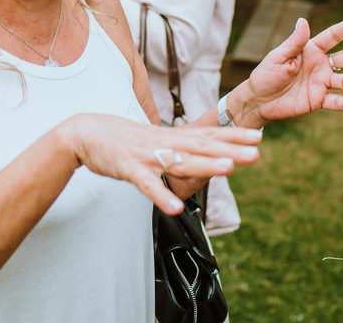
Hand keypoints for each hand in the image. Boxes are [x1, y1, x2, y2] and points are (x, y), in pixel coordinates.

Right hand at [62, 114, 261, 214]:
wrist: (85, 132)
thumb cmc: (121, 139)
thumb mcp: (154, 141)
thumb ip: (177, 148)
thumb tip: (201, 153)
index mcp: (170, 137)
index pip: (207, 135)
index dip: (233, 136)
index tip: (258, 136)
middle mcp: (163, 143)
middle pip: (201, 145)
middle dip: (230, 148)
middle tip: (256, 151)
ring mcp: (146, 155)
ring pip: (179, 161)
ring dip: (204, 164)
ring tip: (228, 168)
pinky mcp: (128, 168)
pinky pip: (147, 185)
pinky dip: (161, 196)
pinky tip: (176, 209)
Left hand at [244, 16, 342, 121]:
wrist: (259, 99)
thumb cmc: (267, 74)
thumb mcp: (278, 56)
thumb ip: (294, 42)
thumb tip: (303, 20)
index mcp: (311, 50)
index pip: (332, 36)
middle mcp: (320, 65)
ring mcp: (321, 83)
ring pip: (342, 80)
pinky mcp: (318, 100)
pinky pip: (333, 101)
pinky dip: (342, 103)